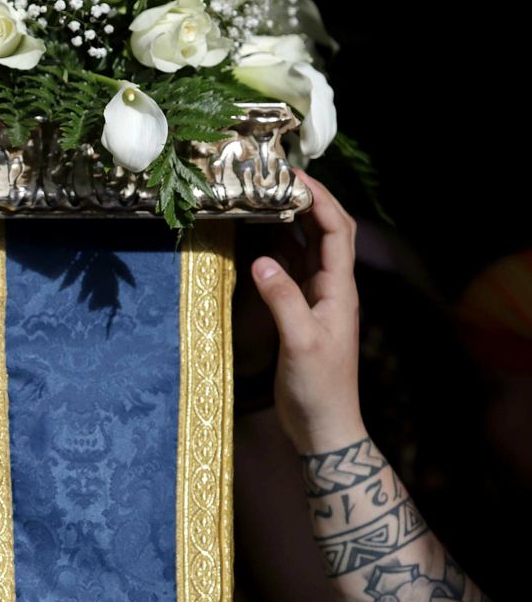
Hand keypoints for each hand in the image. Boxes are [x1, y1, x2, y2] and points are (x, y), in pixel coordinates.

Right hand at [249, 167, 368, 453]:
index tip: (292, 176)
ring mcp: (318, 300)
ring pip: (310, 248)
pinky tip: (262, 240)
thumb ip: (283, 300)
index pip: (337, 230)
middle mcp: (332, 288)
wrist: (325, 426)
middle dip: (308, 200)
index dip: (320, 198)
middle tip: (276, 179)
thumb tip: (261, 261)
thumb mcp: (300, 342)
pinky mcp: (303, 313)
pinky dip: (280, 249)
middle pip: (327, 231)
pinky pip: (294, 270)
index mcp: (339, 290)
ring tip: (267, 199)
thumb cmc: (318, 388)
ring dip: (294, 221)